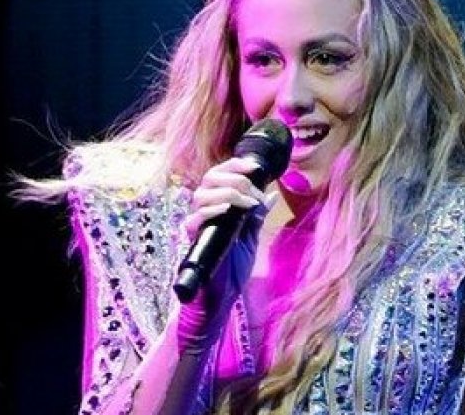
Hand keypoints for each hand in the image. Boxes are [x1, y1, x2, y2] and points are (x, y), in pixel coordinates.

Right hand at [176, 157, 275, 354]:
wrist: (222, 298)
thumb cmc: (233, 269)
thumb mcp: (250, 237)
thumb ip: (256, 215)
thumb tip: (272, 194)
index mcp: (217, 207)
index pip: (220, 175)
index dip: (235, 165)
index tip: (255, 167)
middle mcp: (203, 212)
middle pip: (210, 178)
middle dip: (235, 177)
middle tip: (254, 192)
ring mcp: (196, 225)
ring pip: (202, 194)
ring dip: (230, 193)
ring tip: (249, 204)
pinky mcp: (192, 240)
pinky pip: (195, 218)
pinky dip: (213, 209)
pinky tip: (230, 209)